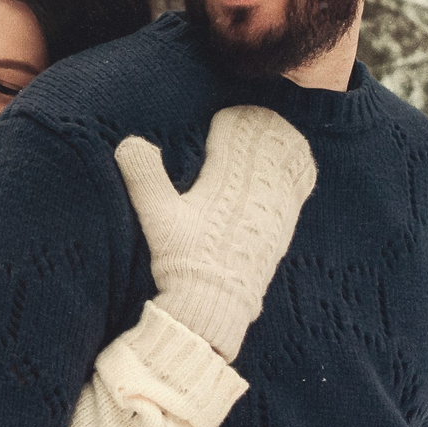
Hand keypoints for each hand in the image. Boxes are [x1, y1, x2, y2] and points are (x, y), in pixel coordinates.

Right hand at [116, 107, 316, 362]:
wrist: (216, 308)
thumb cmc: (185, 262)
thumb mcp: (159, 218)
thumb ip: (145, 177)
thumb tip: (129, 143)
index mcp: (227, 179)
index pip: (238, 132)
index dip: (231, 120)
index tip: (221, 118)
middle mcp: (259, 189)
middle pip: (267, 141)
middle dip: (256, 128)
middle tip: (246, 122)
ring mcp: (276, 208)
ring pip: (286, 160)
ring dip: (277, 145)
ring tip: (269, 136)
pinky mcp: (284, 228)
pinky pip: (298, 185)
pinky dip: (294, 168)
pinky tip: (289, 166)